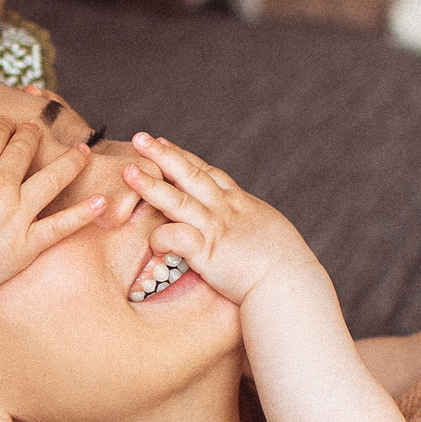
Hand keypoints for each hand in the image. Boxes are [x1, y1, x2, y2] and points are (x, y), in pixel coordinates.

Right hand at [0, 117, 102, 353]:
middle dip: (32, 134)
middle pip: (24, 150)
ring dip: (71, 161)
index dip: (3, 125)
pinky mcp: (25, 247)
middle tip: (37, 129)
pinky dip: (83, 214)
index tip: (7, 125)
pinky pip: (60, 227)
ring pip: (52, 179)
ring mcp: (15, 218)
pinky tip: (101, 201)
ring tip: (82, 151)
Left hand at [121, 134, 313, 305]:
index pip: (207, 173)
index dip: (184, 157)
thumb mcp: (269, 232)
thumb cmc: (287, 267)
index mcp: (240, 204)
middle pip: (190, 175)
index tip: (164, 142)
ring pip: (177, 200)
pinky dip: (160, 237)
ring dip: (151, 184)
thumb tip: (248, 226)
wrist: (291, 284)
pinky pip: (176, 238)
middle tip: (140, 138)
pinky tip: (151, 240)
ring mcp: (215, 229)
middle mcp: (225, 210)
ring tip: (129, 170)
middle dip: (163, 155)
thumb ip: (251, 224)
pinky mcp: (207, 252)